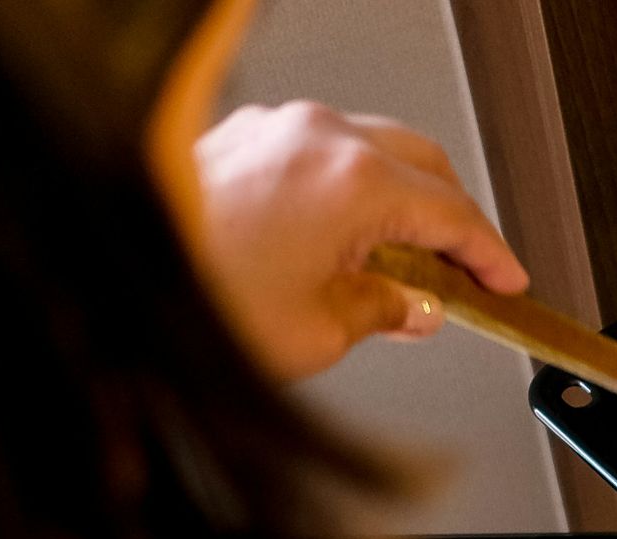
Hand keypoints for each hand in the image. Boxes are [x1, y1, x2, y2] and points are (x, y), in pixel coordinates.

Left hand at [192, 101, 528, 380]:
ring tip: (401, 265)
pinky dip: (349, 190)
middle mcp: (319, 139)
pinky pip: (320, 152)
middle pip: (425, 166)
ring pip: (375, 150)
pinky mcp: (240, 137)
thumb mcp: (320, 330)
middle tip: (465, 276)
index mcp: (354, 182)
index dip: (492, 256)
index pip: (456, 214)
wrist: (108, 280)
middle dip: (453, 220)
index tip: (508, 283)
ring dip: (401, 201)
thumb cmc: (199, 301)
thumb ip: (386, 310)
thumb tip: (415, 305)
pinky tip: (345, 240)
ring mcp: (276, 130)